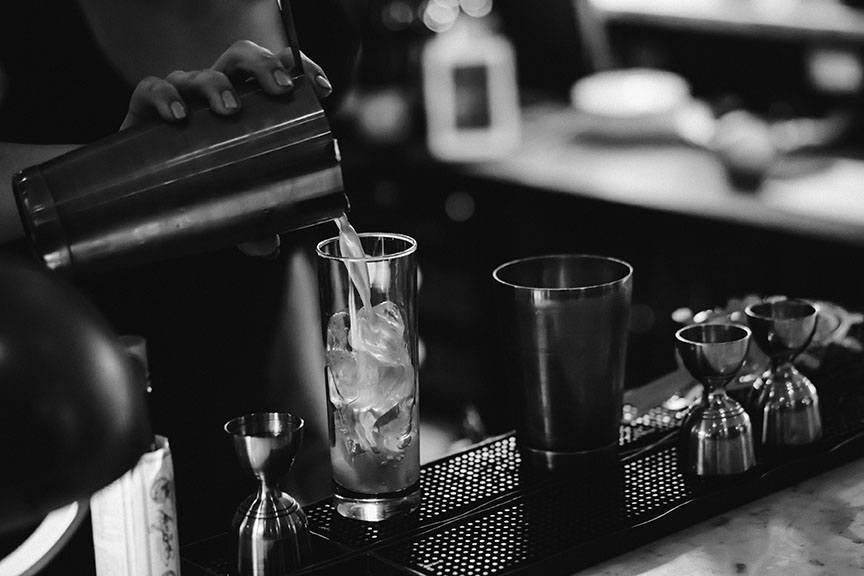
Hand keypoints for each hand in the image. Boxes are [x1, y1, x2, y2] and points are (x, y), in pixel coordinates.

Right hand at [119, 41, 332, 258]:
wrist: (140, 195)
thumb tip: (269, 247)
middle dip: (263, 67)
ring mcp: (180, 98)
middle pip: (240, 58)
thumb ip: (251, 224)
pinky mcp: (142, 110)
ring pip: (200, 74)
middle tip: (280, 91)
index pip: (274, 71)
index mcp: (245, 107)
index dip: (299, 69)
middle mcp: (214, 94)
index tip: (323, 87)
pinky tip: (177, 115)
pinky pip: (150, 89)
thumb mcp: (231, 207)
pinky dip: (163, 96)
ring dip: (217, 85)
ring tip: (229, 111)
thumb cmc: (197, 189)